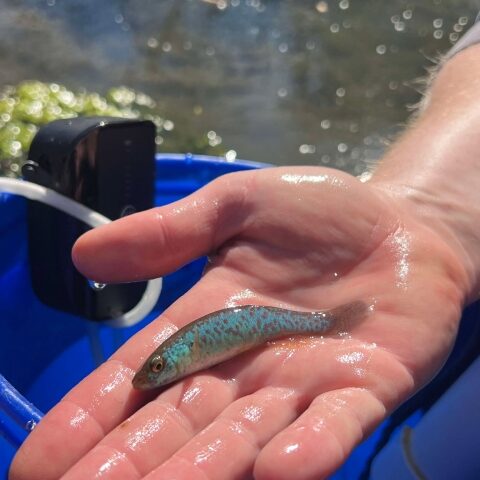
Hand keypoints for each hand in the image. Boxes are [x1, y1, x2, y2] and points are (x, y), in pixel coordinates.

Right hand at [10, 166, 468, 479]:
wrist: (399, 223)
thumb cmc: (318, 211)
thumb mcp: (237, 206)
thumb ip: (170, 231)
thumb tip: (84, 253)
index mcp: (210, 317)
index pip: (139, 373)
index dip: (88, 414)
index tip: (36, 459)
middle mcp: (247, 361)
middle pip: (179, 420)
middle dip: (127, 462)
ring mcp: (307, 380)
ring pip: (244, 436)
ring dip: (202, 470)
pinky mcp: (366, 387)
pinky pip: (334, 425)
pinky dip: (307, 449)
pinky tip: (275, 470)